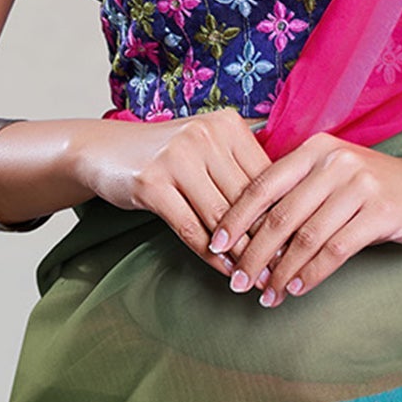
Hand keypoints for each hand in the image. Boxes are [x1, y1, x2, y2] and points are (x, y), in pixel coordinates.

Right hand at [75, 109, 274, 279]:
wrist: (104, 150)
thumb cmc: (166, 156)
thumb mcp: (207, 149)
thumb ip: (241, 170)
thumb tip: (285, 213)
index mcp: (227, 124)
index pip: (266, 175)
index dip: (283, 214)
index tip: (297, 244)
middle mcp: (205, 135)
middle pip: (247, 198)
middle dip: (267, 239)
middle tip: (284, 269)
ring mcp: (176, 157)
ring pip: (222, 216)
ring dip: (242, 253)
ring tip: (259, 277)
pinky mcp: (151, 182)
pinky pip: (190, 227)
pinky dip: (210, 254)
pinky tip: (225, 270)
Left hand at [207, 134, 401, 305]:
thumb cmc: (381, 188)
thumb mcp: (338, 176)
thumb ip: (300, 191)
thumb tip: (251, 233)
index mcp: (316, 150)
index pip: (262, 184)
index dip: (235, 218)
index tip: (215, 246)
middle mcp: (334, 162)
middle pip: (279, 215)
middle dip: (252, 253)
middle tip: (236, 282)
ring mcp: (359, 185)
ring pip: (305, 236)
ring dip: (280, 271)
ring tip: (265, 294)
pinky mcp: (381, 212)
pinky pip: (335, 250)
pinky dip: (311, 273)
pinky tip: (297, 289)